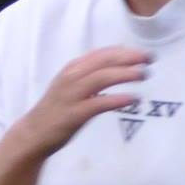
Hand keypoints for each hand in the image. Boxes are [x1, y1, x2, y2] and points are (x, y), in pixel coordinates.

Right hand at [19, 46, 150, 154]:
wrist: (34, 133)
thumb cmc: (57, 109)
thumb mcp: (72, 85)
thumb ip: (91, 75)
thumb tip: (118, 66)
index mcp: (72, 69)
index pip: (102, 54)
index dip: (124, 51)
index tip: (143, 53)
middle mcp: (71, 78)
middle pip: (104, 62)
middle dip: (129, 58)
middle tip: (150, 59)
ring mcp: (72, 95)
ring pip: (102, 78)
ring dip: (125, 74)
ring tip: (144, 74)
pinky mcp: (74, 114)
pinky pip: (98, 103)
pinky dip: (117, 99)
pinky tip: (133, 98)